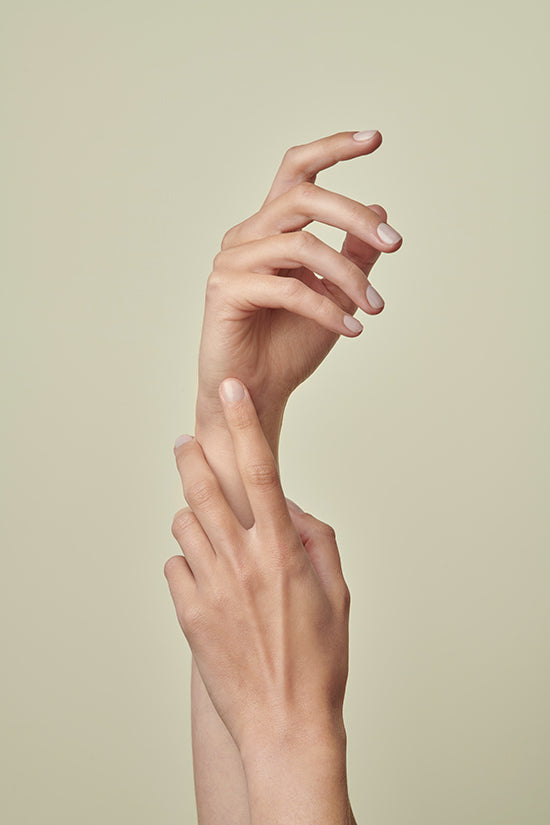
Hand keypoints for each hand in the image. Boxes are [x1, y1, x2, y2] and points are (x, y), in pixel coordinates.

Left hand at [166, 377, 349, 761]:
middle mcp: (241, 561)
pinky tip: (207, 578)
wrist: (285, 726)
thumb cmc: (319, 660)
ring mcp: (210, 588)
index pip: (261, 469)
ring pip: (184, 524)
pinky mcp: (188, 614)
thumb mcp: (338, 593)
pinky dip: (187, 561)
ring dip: (194, 516)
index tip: (231, 391)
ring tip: (212, 530)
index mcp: (281, 550)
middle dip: (192, 453)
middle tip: (187, 439)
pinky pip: (174, 566)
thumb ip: (316, 538)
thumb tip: (289, 506)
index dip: (244, 423)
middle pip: (204, 486)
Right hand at [196, 129, 402, 438]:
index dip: (332, 149)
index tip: (376, 138)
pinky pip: (289, 287)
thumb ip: (354, 254)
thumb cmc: (289, 346)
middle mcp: (247, 236)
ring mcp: (231, 260)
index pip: (296, 173)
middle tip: (395, 243)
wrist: (258, 392)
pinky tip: (351, 330)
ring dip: (349, 277)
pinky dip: (327, 309)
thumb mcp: (336, 295)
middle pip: (302, 198)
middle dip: (354, 215)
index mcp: (270, 230)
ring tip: (374, 307)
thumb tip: (381, 210)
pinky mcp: (225, 290)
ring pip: (301, 245)